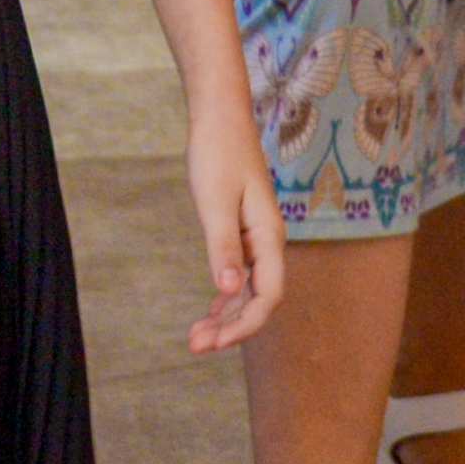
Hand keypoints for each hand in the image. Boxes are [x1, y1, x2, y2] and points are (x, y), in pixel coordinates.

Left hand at [179, 92, 288, 355]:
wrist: (220, 117)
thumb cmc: (217, 154)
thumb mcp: (215, 203)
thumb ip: (222, 248)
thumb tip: (227, 291)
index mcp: (268, 236)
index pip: (267, 295)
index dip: (244, 325)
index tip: (214, 342)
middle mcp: (268, 241)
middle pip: (259, 298)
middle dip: (231, 327)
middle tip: (196, 346)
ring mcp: (257, 237)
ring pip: (248, 290)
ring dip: (226, 316)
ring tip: (197, 338)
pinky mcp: (243, 230)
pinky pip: (240, 274)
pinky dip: (225, 296)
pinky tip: (210, 312)